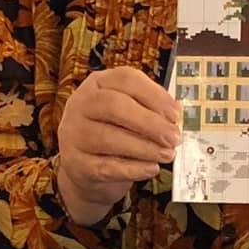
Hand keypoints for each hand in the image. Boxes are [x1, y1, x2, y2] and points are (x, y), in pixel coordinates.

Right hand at [57, 67, 181, 224]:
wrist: (84, 169)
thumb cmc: (114, 132)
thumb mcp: (129, 113)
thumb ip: (150, 108)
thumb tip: (174, 115)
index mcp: (98, 83)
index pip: (126, 79)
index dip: (154, 95)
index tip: (175, 113)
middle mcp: (81, 104)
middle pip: (115, 106)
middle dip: (150, 123)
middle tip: (173, 137)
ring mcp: (74, 134)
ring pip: (109, 138)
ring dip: (145, 148)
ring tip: (167, 154)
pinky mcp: (75, 163)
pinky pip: (106, 166)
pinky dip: (133, 168)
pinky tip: (151, 168)